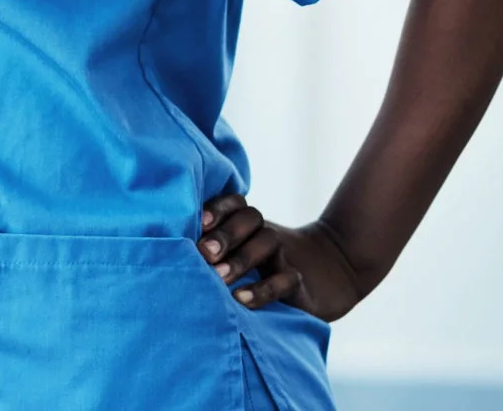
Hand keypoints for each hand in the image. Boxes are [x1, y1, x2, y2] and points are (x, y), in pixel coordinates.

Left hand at [197, 192, 373, 321]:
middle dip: (224, 234)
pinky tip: (240, 299)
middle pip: (249, 220)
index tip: (199, 221)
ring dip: (240, 260)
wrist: (332, 273)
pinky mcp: (301, 282)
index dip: (218, 208)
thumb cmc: (266, 265)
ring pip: (267, 244)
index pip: (235, 203)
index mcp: (250, 223)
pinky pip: (285, 280)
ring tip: (217, 277)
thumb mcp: (243, 250)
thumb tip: (169, 247)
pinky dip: (262, 290)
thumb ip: (214, 245)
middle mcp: (267, 232)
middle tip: (203, 252)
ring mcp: (287, 254)